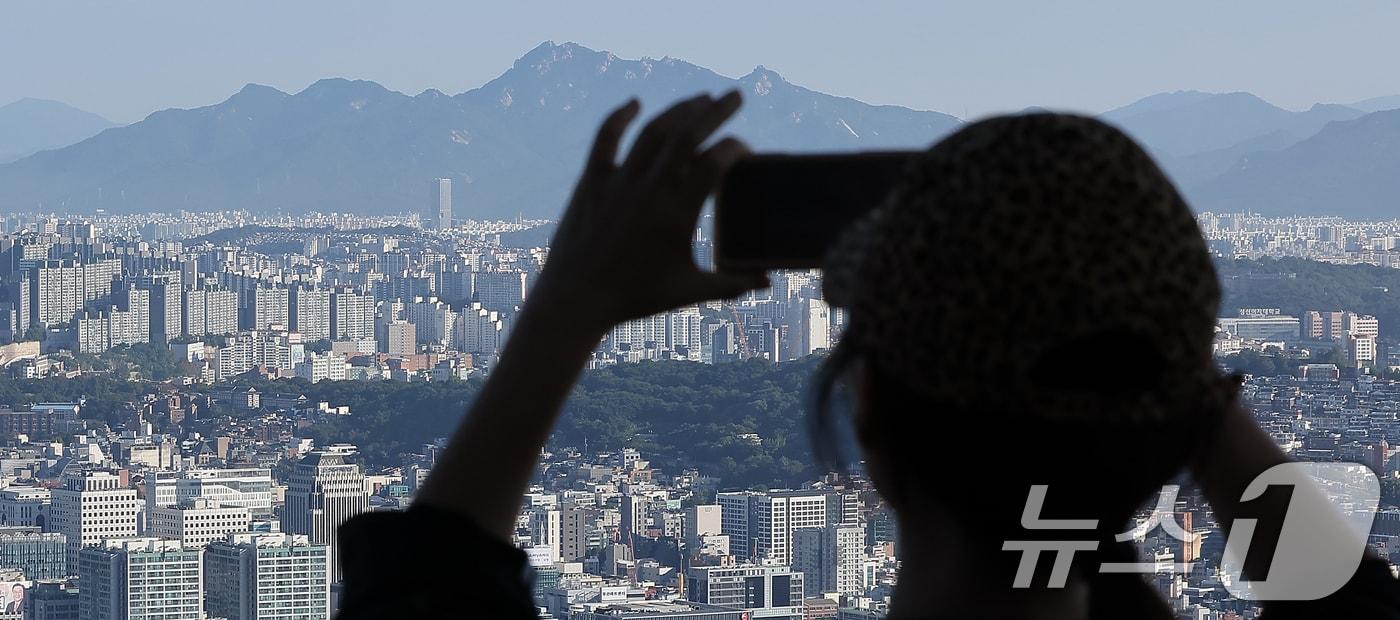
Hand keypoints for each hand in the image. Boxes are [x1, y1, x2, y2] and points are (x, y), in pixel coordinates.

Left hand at [533, 91, 767, 330]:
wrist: (576, 299)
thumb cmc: (636, 298)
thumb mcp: (689, 292)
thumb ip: (733, 284)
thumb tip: (768, 282)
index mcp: (676, 213)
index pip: (714, 163)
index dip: (735, 149)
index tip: (745, 151)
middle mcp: (649, 189)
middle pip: (687, 134)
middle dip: (716, 110)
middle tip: (735, 95)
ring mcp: (618, 181)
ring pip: (653, 130)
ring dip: (679, 109)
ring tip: (701, 99)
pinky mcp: (592, 180)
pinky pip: (606, 138)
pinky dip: (619, 116)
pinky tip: (634, 103)